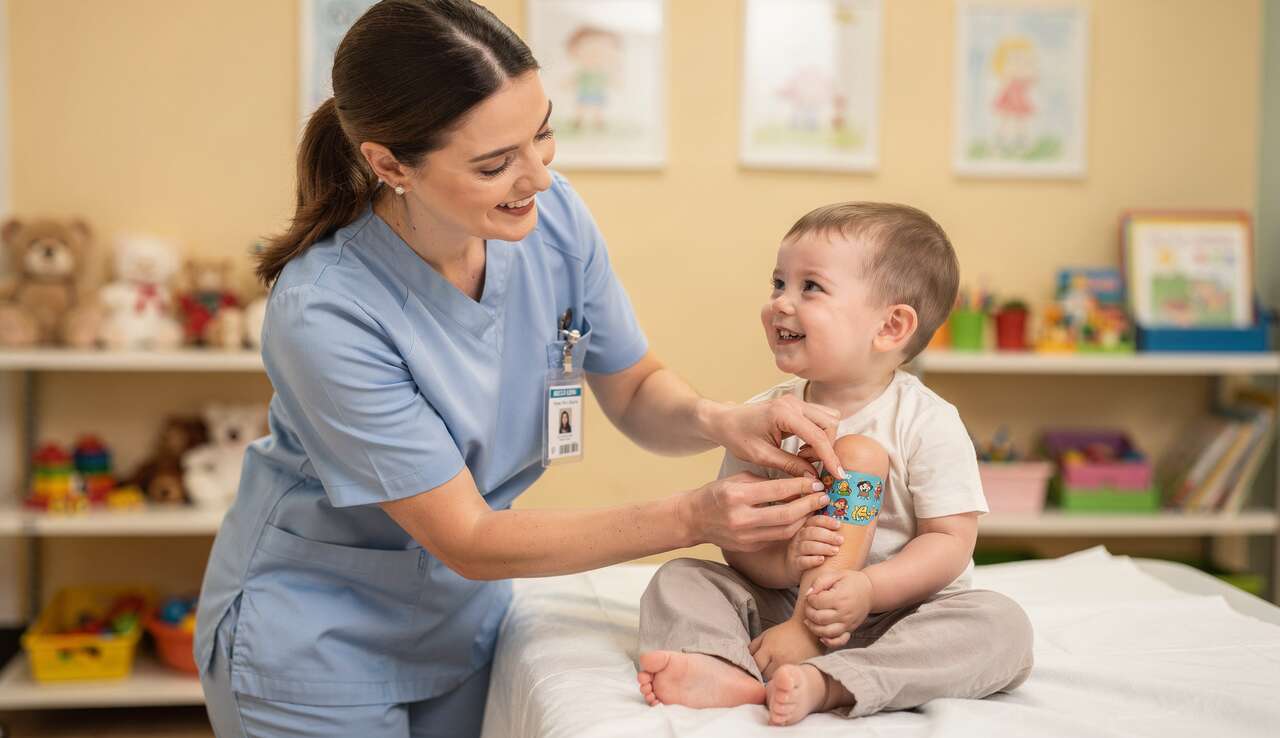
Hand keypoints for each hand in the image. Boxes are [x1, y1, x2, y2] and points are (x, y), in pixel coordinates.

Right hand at [680, 472, 828, 551]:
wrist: (693, 519)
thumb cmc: (716, 494)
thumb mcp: (737, 480)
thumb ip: (765, 481)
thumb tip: (796, 481)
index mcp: (737, 495)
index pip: (777, 490)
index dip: (801, 485)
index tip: (816, 482)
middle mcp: (741, 518)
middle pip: (786, 514)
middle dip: (809, 505)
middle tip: (824, 497)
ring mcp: (745, 536)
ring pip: (785, 530)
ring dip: (805, 519)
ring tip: (815, 509)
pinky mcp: (748, 547)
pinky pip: (776, 538)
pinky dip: (792, 528)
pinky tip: (800, 519)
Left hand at [700, 396, 842, 479]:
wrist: (724, 420)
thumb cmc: (737, 437)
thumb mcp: (762, 456)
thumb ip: (790, 465)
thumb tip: (814, 478)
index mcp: (783, 414)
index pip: (818, 436)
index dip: (830, 458)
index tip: (838, 476)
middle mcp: (793, 403)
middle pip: (829, 424)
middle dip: (826, 447)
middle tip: (807, 464)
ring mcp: (796, 401)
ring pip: (828, 419)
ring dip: (823, 440)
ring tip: (803, 456)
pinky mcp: (796, 405)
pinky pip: (820, 418)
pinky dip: (818, 434)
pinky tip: (802, 448)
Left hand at [749, 619, 821, 680]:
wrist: (808, 631)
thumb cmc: (784, 633)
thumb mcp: (766, 635)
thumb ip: (753, 648)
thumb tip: (743, 661)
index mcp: (770, 648)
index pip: (755, 666)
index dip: (752, 669)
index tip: (753, 669)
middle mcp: (780, 659)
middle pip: (764, 676)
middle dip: (762, 675)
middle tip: (763, 673)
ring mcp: (791, 667)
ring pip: (776, 681)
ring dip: (773, 680)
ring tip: (774, 675)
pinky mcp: (801, 671)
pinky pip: (788, 681)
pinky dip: (784, 681)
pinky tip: (784, 677)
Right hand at [782, 515, 843, 584]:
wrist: (793, 567)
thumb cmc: (812, 552)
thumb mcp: (817, 539)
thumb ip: (828, 531)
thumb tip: (853, 524)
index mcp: (806, 528)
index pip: (814, 520)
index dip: (827, 521)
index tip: (839, 525)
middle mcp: (799, 538)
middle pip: (811, 532)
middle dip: (827, 535)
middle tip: (841, 540)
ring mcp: (795, 551)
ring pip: (807, 546)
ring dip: (823, 547)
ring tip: (835, 551)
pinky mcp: (795, 564)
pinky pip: (802, 561)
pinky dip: (813, 560)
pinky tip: (822, 560)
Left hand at [801, 569, 873, 647]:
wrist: (870, 591)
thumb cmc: (850, 581)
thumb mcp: (835, 575)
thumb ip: (820, 582)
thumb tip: (808, 594)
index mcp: (840, 598)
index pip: (817, 602)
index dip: (810, 599)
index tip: (811, 595)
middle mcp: (844, 613)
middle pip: (819, 618)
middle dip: (808, 612)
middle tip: (809, 606)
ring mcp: (848, 624)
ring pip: (825, 632)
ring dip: (813, 627)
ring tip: (809, 619)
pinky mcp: (849, 630)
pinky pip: (838, 641)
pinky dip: (828, 641)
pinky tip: (821, 636)